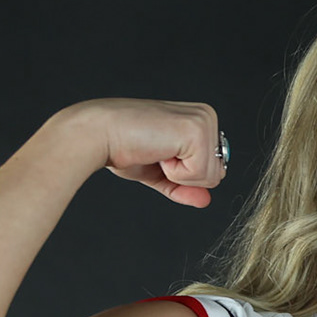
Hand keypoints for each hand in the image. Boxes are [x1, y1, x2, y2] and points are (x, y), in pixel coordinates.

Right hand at [58, 98, 227, 207]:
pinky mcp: (196, 130)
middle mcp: (206, 115)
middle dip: (183, 176)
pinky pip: (199, 174)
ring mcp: (203, 120)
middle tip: (156, 153)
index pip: (213, 168)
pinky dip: (174, 172)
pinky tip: (157, 151)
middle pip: (217, 174)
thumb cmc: (122, 147)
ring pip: (211, 177)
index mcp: (199, 120)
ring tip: (155, 151)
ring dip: (177, 173)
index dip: (184, 175)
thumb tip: (206, 201)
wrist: (98, 135)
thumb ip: (184, 186)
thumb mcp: (160, 172)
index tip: (158, 155)